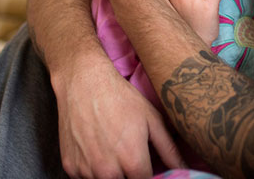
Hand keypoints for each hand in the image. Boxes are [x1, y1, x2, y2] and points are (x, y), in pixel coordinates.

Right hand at [54, 56, 184, 177]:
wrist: (84, 83)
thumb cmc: (121, 98)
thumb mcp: (152, 120)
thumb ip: (169, 150)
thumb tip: (183, 170)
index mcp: (132, 161)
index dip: (148, 175)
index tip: (146, 164)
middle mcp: (108, 171)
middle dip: (130, 174)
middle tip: (129, 155)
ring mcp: (86, 171)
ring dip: (111, 173)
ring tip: (112, 149)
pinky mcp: (69, 167)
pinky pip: (85, 177)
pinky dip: (92, 170)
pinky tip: (97, 149)